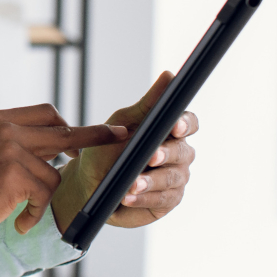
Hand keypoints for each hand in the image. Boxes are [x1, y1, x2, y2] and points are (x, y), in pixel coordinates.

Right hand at [0, 104, 126, 263]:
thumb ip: (15, 143)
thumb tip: (58, 147)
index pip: (46, 112)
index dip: (71, 124)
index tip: (95, 132)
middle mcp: (6, 128)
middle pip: (64, 131)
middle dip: (96, 137)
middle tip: (120, 137)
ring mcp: (10, 150)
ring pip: (54, 172)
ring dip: (43, 198)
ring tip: (23, 212)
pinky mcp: (14, 175)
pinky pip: (44, 195)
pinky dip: (35, 214)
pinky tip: (19, 223)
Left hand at [50, 72, 198, 231]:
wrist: (88, 184)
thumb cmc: (107, 149)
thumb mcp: (123, 122)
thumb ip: (148, 103)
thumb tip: (169, 76)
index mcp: (168, 131)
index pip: (188, 123)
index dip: (185, 124)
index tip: (175, 126)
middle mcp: (177, 154)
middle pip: (183, 152)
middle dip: (166, 154)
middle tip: (151, 156)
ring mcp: (174, 179)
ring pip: (173, 178)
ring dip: (152, 181)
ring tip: (132, 183)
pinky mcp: (167, 201)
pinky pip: (162, 200)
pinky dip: (145, 198)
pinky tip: (129, 196)